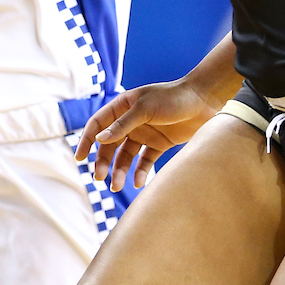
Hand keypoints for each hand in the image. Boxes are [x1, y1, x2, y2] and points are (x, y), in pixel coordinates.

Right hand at [74, 80, 222, 191]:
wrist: (204, 100)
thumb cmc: (173, 98)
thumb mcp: (145, 108)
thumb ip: (123, 125)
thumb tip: (100, 139)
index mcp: (123, 106)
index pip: (98, 124)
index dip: (87, 140)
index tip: (80, 158)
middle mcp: (131, 121)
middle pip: (110, 144)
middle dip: (103, 161)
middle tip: (99, 178)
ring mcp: (145, 133)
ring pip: (126, 155)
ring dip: (120, 170)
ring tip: (117, 186)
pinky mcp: (159, 144)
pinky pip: (145, 161)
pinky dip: (140, 172)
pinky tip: (138, 182)